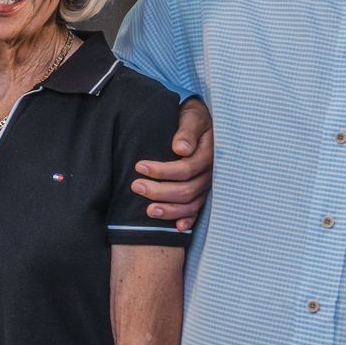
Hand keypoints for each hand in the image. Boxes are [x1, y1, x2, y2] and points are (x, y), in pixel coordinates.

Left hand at [133, 97, 213, 231]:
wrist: (197, 121)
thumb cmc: (190, 117)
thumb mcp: (190, 117)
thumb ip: (186, 131)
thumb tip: (180, 148)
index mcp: (208, 154)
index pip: (186, 169)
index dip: (162, 171)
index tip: (139, 166)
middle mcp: (209, 173)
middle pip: (187, 190)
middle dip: (160, 191)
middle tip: (136, 186)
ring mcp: (206, 185)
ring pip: (191, 204)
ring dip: (169, 210)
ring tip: (148, 210)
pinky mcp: (201, 192)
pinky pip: (197, 211)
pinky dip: (187, 220)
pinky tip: (175, 227)